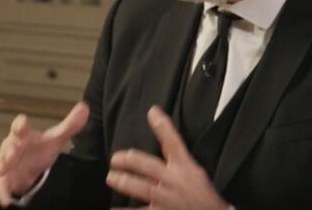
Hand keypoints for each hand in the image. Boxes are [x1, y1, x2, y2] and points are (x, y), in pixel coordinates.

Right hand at [0, 101, 88, 207]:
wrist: (30, 170)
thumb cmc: (39, 150)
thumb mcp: (55, 139)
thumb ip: (69, 125)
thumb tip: (85, 107)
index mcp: (22, 135)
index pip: (19, 126)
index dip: (20, 124)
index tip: (22, 124)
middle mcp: (11, 147)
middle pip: (7, 146)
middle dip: (9, 149)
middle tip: (14, 152)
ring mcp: (5, 164)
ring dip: (1, 165)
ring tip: (5, 168)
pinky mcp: (2, 180)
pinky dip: (1, 193)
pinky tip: (6, 200)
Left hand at [107, 106, 228, 209]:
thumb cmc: (200, 194)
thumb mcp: (193, 171)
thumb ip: (175, 155)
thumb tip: (156, 129)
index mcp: (184, 167)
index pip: (174, 143)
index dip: (163, 126)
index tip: (152, 111)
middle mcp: (175, 182)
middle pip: (150, 166)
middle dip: (131, 161)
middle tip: (115, 159)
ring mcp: (168, 200)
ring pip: (143, 189)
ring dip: (125, 183)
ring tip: (111, 178)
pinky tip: (112, 209)